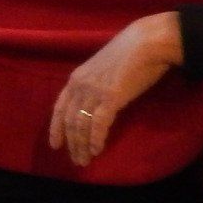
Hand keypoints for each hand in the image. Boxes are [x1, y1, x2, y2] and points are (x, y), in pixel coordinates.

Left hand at [50, 13, 181, 166]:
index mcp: (76, 78)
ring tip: (86, 160)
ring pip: (81, 124)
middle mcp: (80, 86)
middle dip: (71, 143)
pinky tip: (97, 150)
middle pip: (70, 120)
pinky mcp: (111, 97)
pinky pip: (98, 124)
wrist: (146, 42)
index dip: (56, 128)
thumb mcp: (103, 69)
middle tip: (76, 161)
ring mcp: (94, 91)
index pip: (59, 108)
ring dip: (83, 145)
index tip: (55, 145)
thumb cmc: (129, 54)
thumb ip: (95, 84)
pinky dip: (96, 139)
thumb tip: (97, 102)